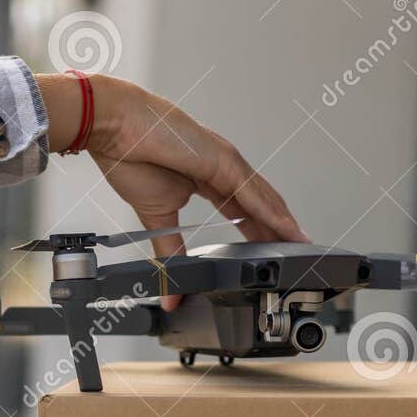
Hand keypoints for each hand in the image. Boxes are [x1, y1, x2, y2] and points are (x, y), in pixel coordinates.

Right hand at [36, 73, 305, 307]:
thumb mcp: (156, 217)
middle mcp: (222, 168)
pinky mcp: (224, 160)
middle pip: (260, 205)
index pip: (243, 210)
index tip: (274, 250)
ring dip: (284, 224)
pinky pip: (254, 192)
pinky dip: (272, 213)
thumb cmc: (129, 155)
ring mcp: (226, 162)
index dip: (261, 231)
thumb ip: (170, 254)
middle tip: (298, 255)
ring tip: (302, 247)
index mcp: (207, 177)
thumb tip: (169, 290)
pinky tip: (287, 230)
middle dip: (279, 231)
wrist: (114, 126)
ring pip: (264, 199)